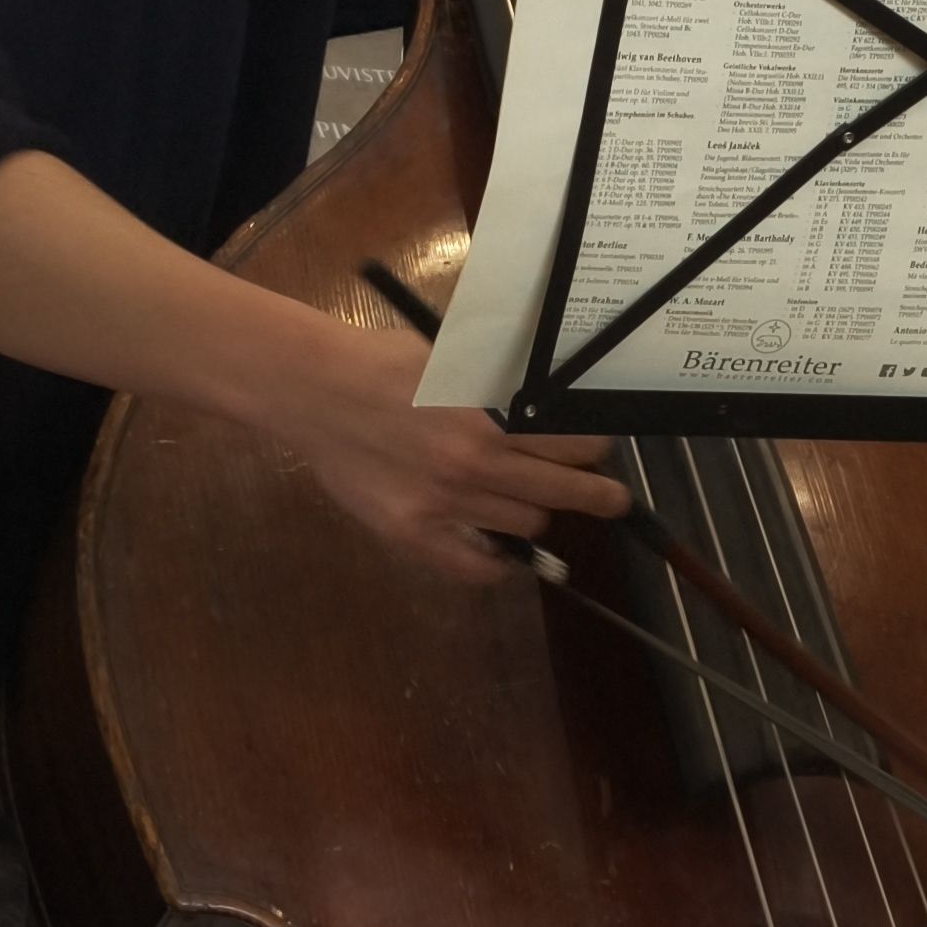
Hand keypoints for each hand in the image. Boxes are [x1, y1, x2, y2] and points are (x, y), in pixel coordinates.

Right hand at [271, 312, 626, 584]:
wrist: (314, 390)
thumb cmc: (384, 362)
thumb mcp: (455, 358)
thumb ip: (501, 385)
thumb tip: (550, 405)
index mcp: (491, 416)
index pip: (572, 445)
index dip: (594, 449)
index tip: (599, 450)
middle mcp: (476, 465)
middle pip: (564, 492)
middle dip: (598, 495)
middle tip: (612, 498)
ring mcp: (445, 504)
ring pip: (525, 526)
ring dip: (534, 514)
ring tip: (527, 503)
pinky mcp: (412, 533)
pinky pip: (475, 568)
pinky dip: (496, 564)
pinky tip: (500, 552)